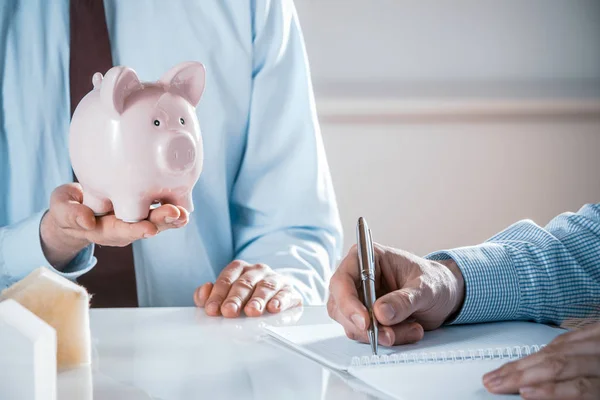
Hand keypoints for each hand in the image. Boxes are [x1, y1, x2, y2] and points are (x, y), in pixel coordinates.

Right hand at [40, 183, 188, 268]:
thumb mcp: (62, 210)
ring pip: (157, 220)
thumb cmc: (67, 209)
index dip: (136, 230)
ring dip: (172, 217)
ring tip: (184, 212)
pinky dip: (173, 205)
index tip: (149, 229)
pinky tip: (185, 201)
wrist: (75, 210)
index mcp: (104, 230)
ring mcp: (135, 219)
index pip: (122, 231)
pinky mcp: (142, 209)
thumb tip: (86, 220)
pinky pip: (159, 209)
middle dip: (162, 222)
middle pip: (145, 227)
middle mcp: (124, 228)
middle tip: (176, 215)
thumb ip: (70, 214)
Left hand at [194, 260, 302, 317]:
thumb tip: (203, 294)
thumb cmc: (247, 296)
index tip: (212, 309)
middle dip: (235, 299)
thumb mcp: (227, 294)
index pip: (226, 279)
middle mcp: (257, 271)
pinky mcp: (289, 291)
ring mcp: (274, 279)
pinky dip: (280, 301)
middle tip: (229, 312)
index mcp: (239, 269)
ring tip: (252, 311)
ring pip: (265, 287)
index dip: (218, 294)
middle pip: (244, 284)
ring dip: (258, 300)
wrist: (277, 294)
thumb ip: (210, 296)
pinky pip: (285, 294)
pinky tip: (274, 308)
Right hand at [327, 244, 464, 346]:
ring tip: (412, 328)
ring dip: (380, 334)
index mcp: (366, 258)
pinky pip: (366, 335)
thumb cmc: (434, 280)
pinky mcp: (366, 317)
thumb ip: (404, 300)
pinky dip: (388, 338)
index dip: (348, 302)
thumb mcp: (425, 287)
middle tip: (390, 335)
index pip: (342, 280)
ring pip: (352, 325)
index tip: (366, 322)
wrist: (444, 294)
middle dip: (365, 326)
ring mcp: (359, 299)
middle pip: (340, 306)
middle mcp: (356, 278)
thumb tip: (380, 313)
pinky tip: (410, 330)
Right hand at [483, 322, 599, 398]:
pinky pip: (567, 338)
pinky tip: (528, 359)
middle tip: (494, 383)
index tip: (524, 394)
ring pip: (557, 348)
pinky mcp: (599, 331)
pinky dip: (543, 350)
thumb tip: (540, 396)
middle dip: (523, 374)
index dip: (551, 391)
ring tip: (500, 373)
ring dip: (525, 363)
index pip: (581, 385)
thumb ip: (584, 393)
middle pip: (561, 363)